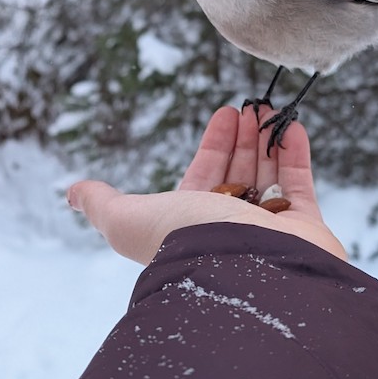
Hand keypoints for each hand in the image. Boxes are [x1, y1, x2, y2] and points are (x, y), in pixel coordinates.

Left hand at [67, 105, 346, 263]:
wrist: (246, 271)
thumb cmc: (186, 242)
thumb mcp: (129, 219)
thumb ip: (103, 204)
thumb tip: (72, 193)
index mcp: (192, 225)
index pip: (204, 176)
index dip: (213, 146)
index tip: (224, 114)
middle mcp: (230, 228)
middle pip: (238, 173)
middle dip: (241, 139)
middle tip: (249, 106)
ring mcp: (268, 230)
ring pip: (268, 175)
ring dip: (267, 140)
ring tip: (269, 109)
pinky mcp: (305, 230)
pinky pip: (300, 186)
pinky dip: (296, 155)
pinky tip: (294, 127)